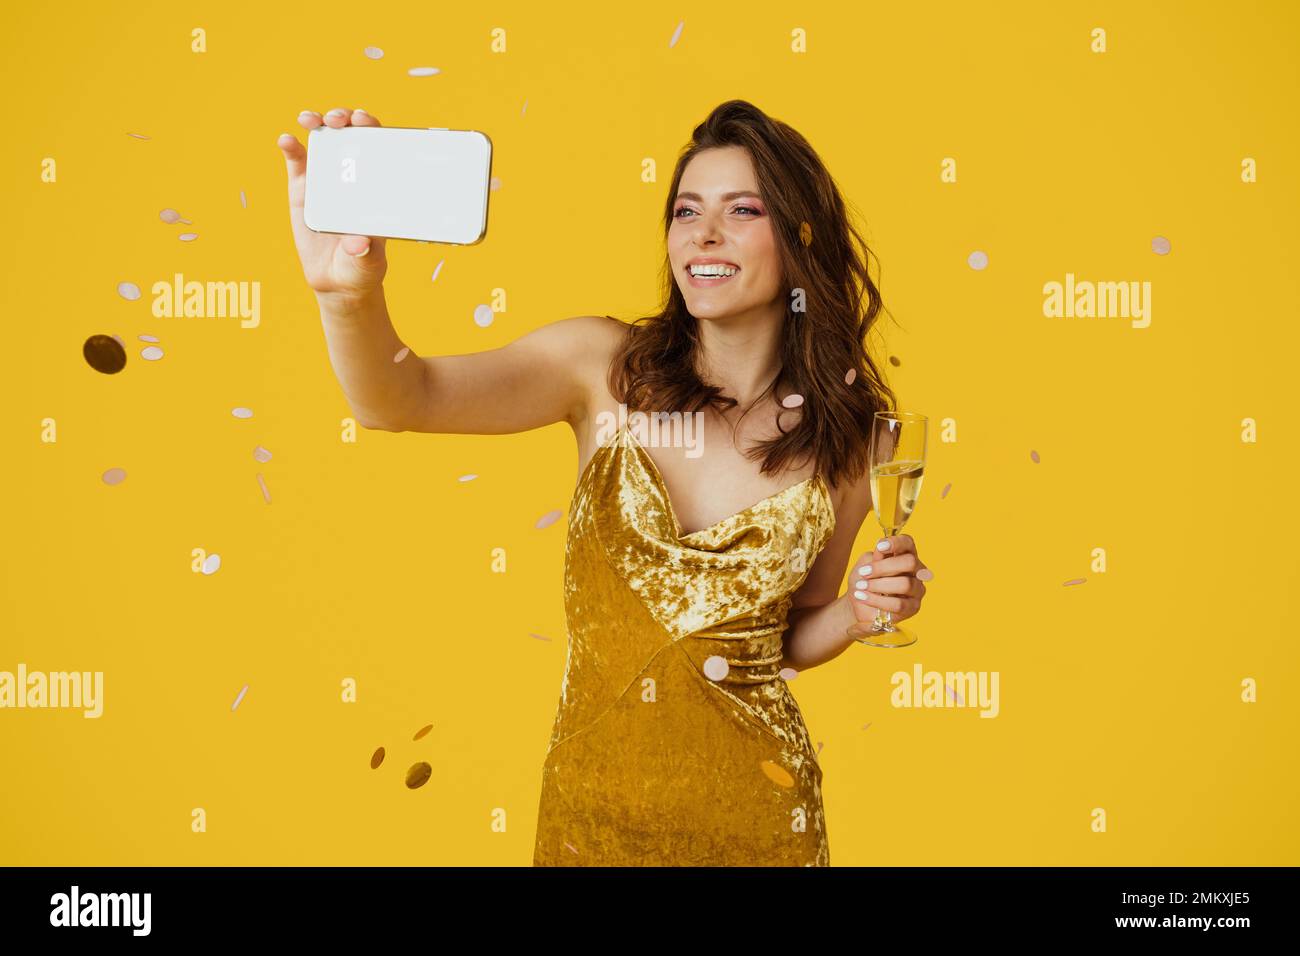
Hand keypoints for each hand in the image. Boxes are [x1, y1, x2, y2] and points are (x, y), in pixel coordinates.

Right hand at [276, 108, 387, 301]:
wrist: (336, 280)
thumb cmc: (361, 267)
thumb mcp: (368, 263)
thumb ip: (366, 253)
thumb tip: (359, 244)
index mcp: (376, 186)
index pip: (378, 147)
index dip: (371, 127)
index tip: (363, 121)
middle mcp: (353, 175)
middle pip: (350, 135)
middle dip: (344, 119)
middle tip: (338, 120)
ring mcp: (327, 179)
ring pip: (323, 141)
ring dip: (317, 122)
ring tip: (310, 120)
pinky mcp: (303, 188)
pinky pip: (296, 162)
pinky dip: (290, 147)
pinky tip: (286, 140)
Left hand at [847, 533, 930, 624]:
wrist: (858, 602)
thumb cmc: (864, 580)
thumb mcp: (864, 565)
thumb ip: (874, 557)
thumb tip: (881, 549)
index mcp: (904, 554)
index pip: (908, 542)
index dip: (896, 542)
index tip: (880, 546)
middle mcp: (916, 571)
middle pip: (910, 562)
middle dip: (883, 567)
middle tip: (864, 572)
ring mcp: (917, 589)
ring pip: (905, 584)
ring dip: (878, 585)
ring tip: (861, 586)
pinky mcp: (913, 607)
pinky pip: (898, 604)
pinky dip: (877, 600)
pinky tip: (863, 597)